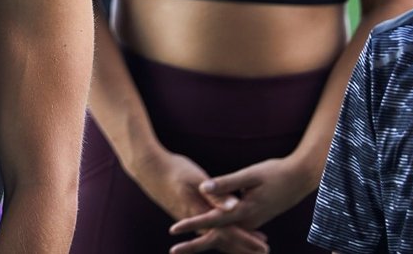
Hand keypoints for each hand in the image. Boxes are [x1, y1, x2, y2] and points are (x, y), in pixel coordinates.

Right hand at [131, 147, 270, 253]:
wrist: (148, 167)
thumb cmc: (173, 169)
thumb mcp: (196, 178)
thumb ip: (216, 194)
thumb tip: (235, 207)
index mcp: (200, 212)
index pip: (228, 231)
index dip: (246, 239)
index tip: (263, 246)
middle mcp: (195, 221)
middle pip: (223, 239)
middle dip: (243, 246)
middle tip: (264, 251)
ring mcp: (189, 218)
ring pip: (216, 236)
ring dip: (234, 242)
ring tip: (251, 246)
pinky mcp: (185, 213)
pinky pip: (207, 230)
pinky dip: (222, 234)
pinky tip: (228, 231)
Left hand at [169, 155, 316, 250]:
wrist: (300, 179)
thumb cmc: (276, 173)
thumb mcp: (251, 175)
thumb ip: (227, 183)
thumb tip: (204, 188)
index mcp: (244, 212)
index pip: (212, 221)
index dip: (191, 225)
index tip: (173, 230)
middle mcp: (247, 222)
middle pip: (217, 237)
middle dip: (195, 244)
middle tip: (173, 250)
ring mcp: (251, 223)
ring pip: (225, 237)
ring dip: (206, 242)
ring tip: (185, 248)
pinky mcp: (253, 219)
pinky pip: (233, 233)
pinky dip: (221, 237)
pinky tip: (210, 237)